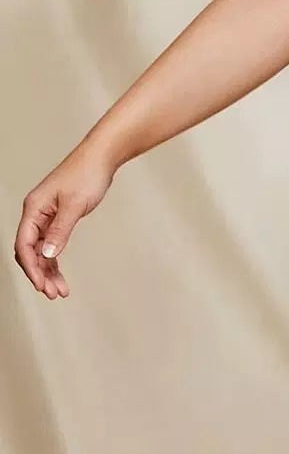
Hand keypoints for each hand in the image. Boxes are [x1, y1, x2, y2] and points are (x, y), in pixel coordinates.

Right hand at [14, 142, 116, 299]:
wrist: (101, 159)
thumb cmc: (87, 175)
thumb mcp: (74, 206)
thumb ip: (60, 231)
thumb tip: (48, 255)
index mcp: (33, 209)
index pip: (24, 245)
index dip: (31, 268)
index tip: (42, 286)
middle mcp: (36, 214)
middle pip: (30, 252)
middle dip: (40, 274)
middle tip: (54, 294)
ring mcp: (46, 217)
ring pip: (41, 251)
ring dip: (49, 272)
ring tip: (60, 292)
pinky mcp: (58, 219)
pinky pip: (52, 245)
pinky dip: (56, 261)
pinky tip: (61, 276)